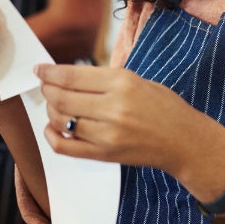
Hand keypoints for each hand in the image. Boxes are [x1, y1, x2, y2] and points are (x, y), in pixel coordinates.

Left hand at [34, 63, 218, 175]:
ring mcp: (108, 133)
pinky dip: (52, 135)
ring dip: (50, 110)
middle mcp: (113, 107)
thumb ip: (103, 79)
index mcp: (122, 82)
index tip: (39, 69)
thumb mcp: (137, 80)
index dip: (49, 72)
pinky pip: (65, 146)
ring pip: (61, 119)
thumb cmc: (164, 107)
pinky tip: (52, 127)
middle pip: (62, 97)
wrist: (184, 141)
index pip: (72, 75)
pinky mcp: (104, 154)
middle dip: (46, 89)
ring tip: (53, 104)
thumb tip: (66, 76)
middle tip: (44, 85)